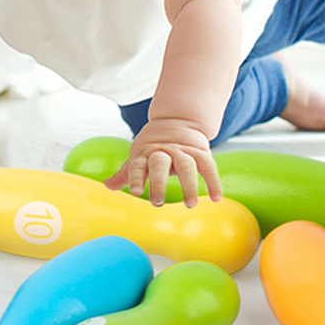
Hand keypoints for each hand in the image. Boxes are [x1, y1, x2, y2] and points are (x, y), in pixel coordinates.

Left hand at [105, 117, 221, 207]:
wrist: (178, 119)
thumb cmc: (154, 145)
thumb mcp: (139, 156)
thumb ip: (127, 173)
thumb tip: (108, 186)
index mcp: (145, 153)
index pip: (138, 165)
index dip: (136, 178)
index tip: (135, 192)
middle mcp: (163, 151)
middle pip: (159, 164)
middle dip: (158, 182)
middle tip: (157, 203)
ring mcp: (183, 150)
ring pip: (186, 166)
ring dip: (189, 186)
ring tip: (190, 205)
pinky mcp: (201, 151)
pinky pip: (209, 166)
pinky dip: (213, 182)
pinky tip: (216, 198)